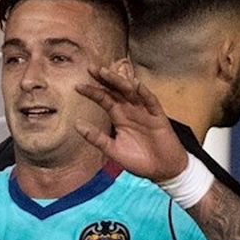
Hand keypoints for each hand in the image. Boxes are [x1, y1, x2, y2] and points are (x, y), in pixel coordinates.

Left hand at [72, 65, 188, 182]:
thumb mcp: (113, 150)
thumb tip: (76, 125)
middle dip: (104, 79)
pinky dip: (144, 93)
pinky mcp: (159, 118)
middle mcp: (131, 111)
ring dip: (119, 81)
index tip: (77, 86)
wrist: (163, 170)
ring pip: (132, 92)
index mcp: (119, 117)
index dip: (92, 92)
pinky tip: (135, 84)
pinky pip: (151, 102)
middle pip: (116, 90)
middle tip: (91, 68)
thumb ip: (96, 138)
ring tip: (106, 72)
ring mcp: (145, 112)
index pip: (104, 99)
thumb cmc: (139, 160)